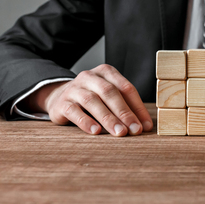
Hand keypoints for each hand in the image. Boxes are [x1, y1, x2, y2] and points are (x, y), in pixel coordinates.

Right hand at [25, 64, 152, 135]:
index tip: (145, 125)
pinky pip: (74, 111)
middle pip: (110, 93)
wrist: (59, 98)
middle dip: (124, 112)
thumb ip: (126, 106)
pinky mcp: (62, 102)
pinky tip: (96, 131)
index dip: (137, 107)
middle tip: (135, 129)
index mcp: (106, 72)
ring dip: (108, 118)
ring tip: (119, 132)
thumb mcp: (109, 97)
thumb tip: (144, 126)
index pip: (126, 88)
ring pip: (93, 101)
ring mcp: (74, 88)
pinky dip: (86, 121)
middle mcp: (90, 77)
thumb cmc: (93, 99)